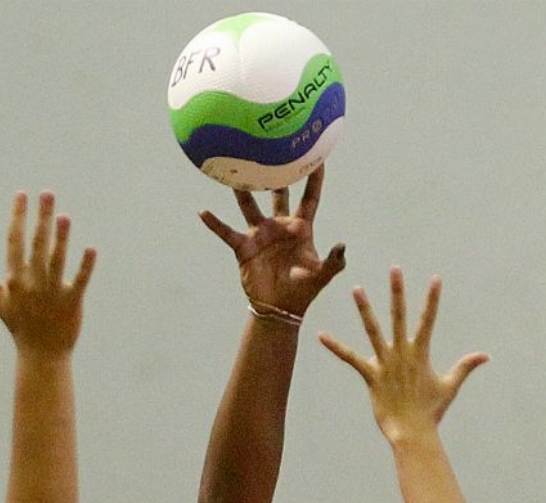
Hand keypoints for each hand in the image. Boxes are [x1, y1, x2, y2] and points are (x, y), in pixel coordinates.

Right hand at [0, 191, 95, 357]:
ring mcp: (52, 293)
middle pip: (36, 244)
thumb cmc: (20, 325)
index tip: (22, 195)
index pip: (14, 241)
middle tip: (47, 193)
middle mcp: (32, 283)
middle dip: (41, 217)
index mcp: (14, 279)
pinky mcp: (72, 302)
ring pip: (56, 260)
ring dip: (60, 237)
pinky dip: (85, 266)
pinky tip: (90, 248)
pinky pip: (79, 281)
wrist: (41, 354)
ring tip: (63, 215)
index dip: (18, 217)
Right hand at [199, 165, 345, 315]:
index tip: (318, 155)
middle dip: (276, 173)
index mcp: (301, 228)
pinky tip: (203, 212)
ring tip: (231, 172)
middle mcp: (279, 226)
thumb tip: (342, 245)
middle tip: (271, 149)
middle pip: (278, 194)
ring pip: (249, 206)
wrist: (281, 309)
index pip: (310, 197)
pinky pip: (227, 232)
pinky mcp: (244, 247)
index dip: (314, 178)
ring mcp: (260, 234)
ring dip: (241, 191)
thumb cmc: (303, 291)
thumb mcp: (321, 275)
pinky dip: (215, 224)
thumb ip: (334, 261)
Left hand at [319, 267, 488, 444]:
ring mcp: (386, 363)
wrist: (413, 432)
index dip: (432, 299)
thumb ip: (465, 367)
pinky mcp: (371, 376)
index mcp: (420, 353)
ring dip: (365, 309)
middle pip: (399, 316)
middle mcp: (402, 353)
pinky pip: (350, 358)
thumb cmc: (430, 411)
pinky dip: (336, 347)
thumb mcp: (450, 386)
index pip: (428, 320)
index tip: (435, 279)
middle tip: (395, 270)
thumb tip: (485, 356)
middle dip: (398, 292)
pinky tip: (321, 336)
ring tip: (356, 289)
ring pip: (374, 330)